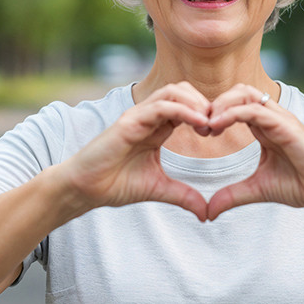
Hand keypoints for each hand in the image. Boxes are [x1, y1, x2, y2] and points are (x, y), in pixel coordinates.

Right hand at [54, 82, 212, 220]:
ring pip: (174, 91)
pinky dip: (184, 110)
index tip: (219, 132)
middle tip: (218, 125)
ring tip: (210, 123)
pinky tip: (199, 123)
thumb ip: (183, 196)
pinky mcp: (129, 121)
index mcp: (156, 128)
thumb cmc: (114, 184)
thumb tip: (206, 214)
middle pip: (183, 90)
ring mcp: (138, 116)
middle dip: (205, 103)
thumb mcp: (158, 189)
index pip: (186, 105)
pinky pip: (161, 106)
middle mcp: (148, 116)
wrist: (84, 188)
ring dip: (197, 103)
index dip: (206, 114)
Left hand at [202, 84, 303, 220]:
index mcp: (265, 127)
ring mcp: (280, 118)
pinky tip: (216, 126)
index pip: (235, 104)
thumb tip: (208, 211)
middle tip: (199, 125)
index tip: (198, 132)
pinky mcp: (286, 125)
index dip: (214, 112)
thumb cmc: (301, 186)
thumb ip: (232, 196)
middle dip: (214, 103)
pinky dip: (232, 114)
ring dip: (221, 104)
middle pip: (238, 91)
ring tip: (206, 125)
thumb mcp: (257, 189)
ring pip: (245, 93)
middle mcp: (272, 117)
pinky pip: (255, 110)